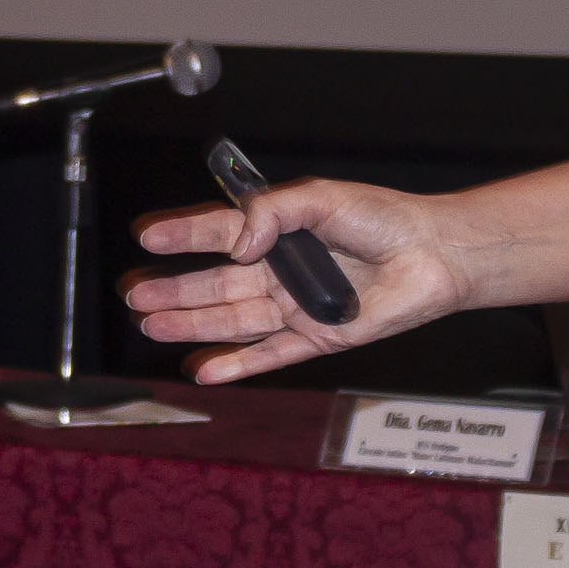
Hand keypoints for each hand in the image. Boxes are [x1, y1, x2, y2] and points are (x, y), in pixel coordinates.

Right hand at [124, 178, 469, 384]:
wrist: (433, 254)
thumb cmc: (384, 218)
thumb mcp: (320, 197)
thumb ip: (271, 213)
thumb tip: (237, 246)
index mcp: (280, 231)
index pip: (219, 233)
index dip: (182, 235)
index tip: (146, 235)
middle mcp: (282, 271)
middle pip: (216, 282)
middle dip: (174, 289)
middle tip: (134, 293)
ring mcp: (297, 306)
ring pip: (233, 319)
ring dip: (192, 324)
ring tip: (151, 324)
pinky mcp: (318, 337)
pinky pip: (270, 354)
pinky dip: (237, 365)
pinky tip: (203, 370)